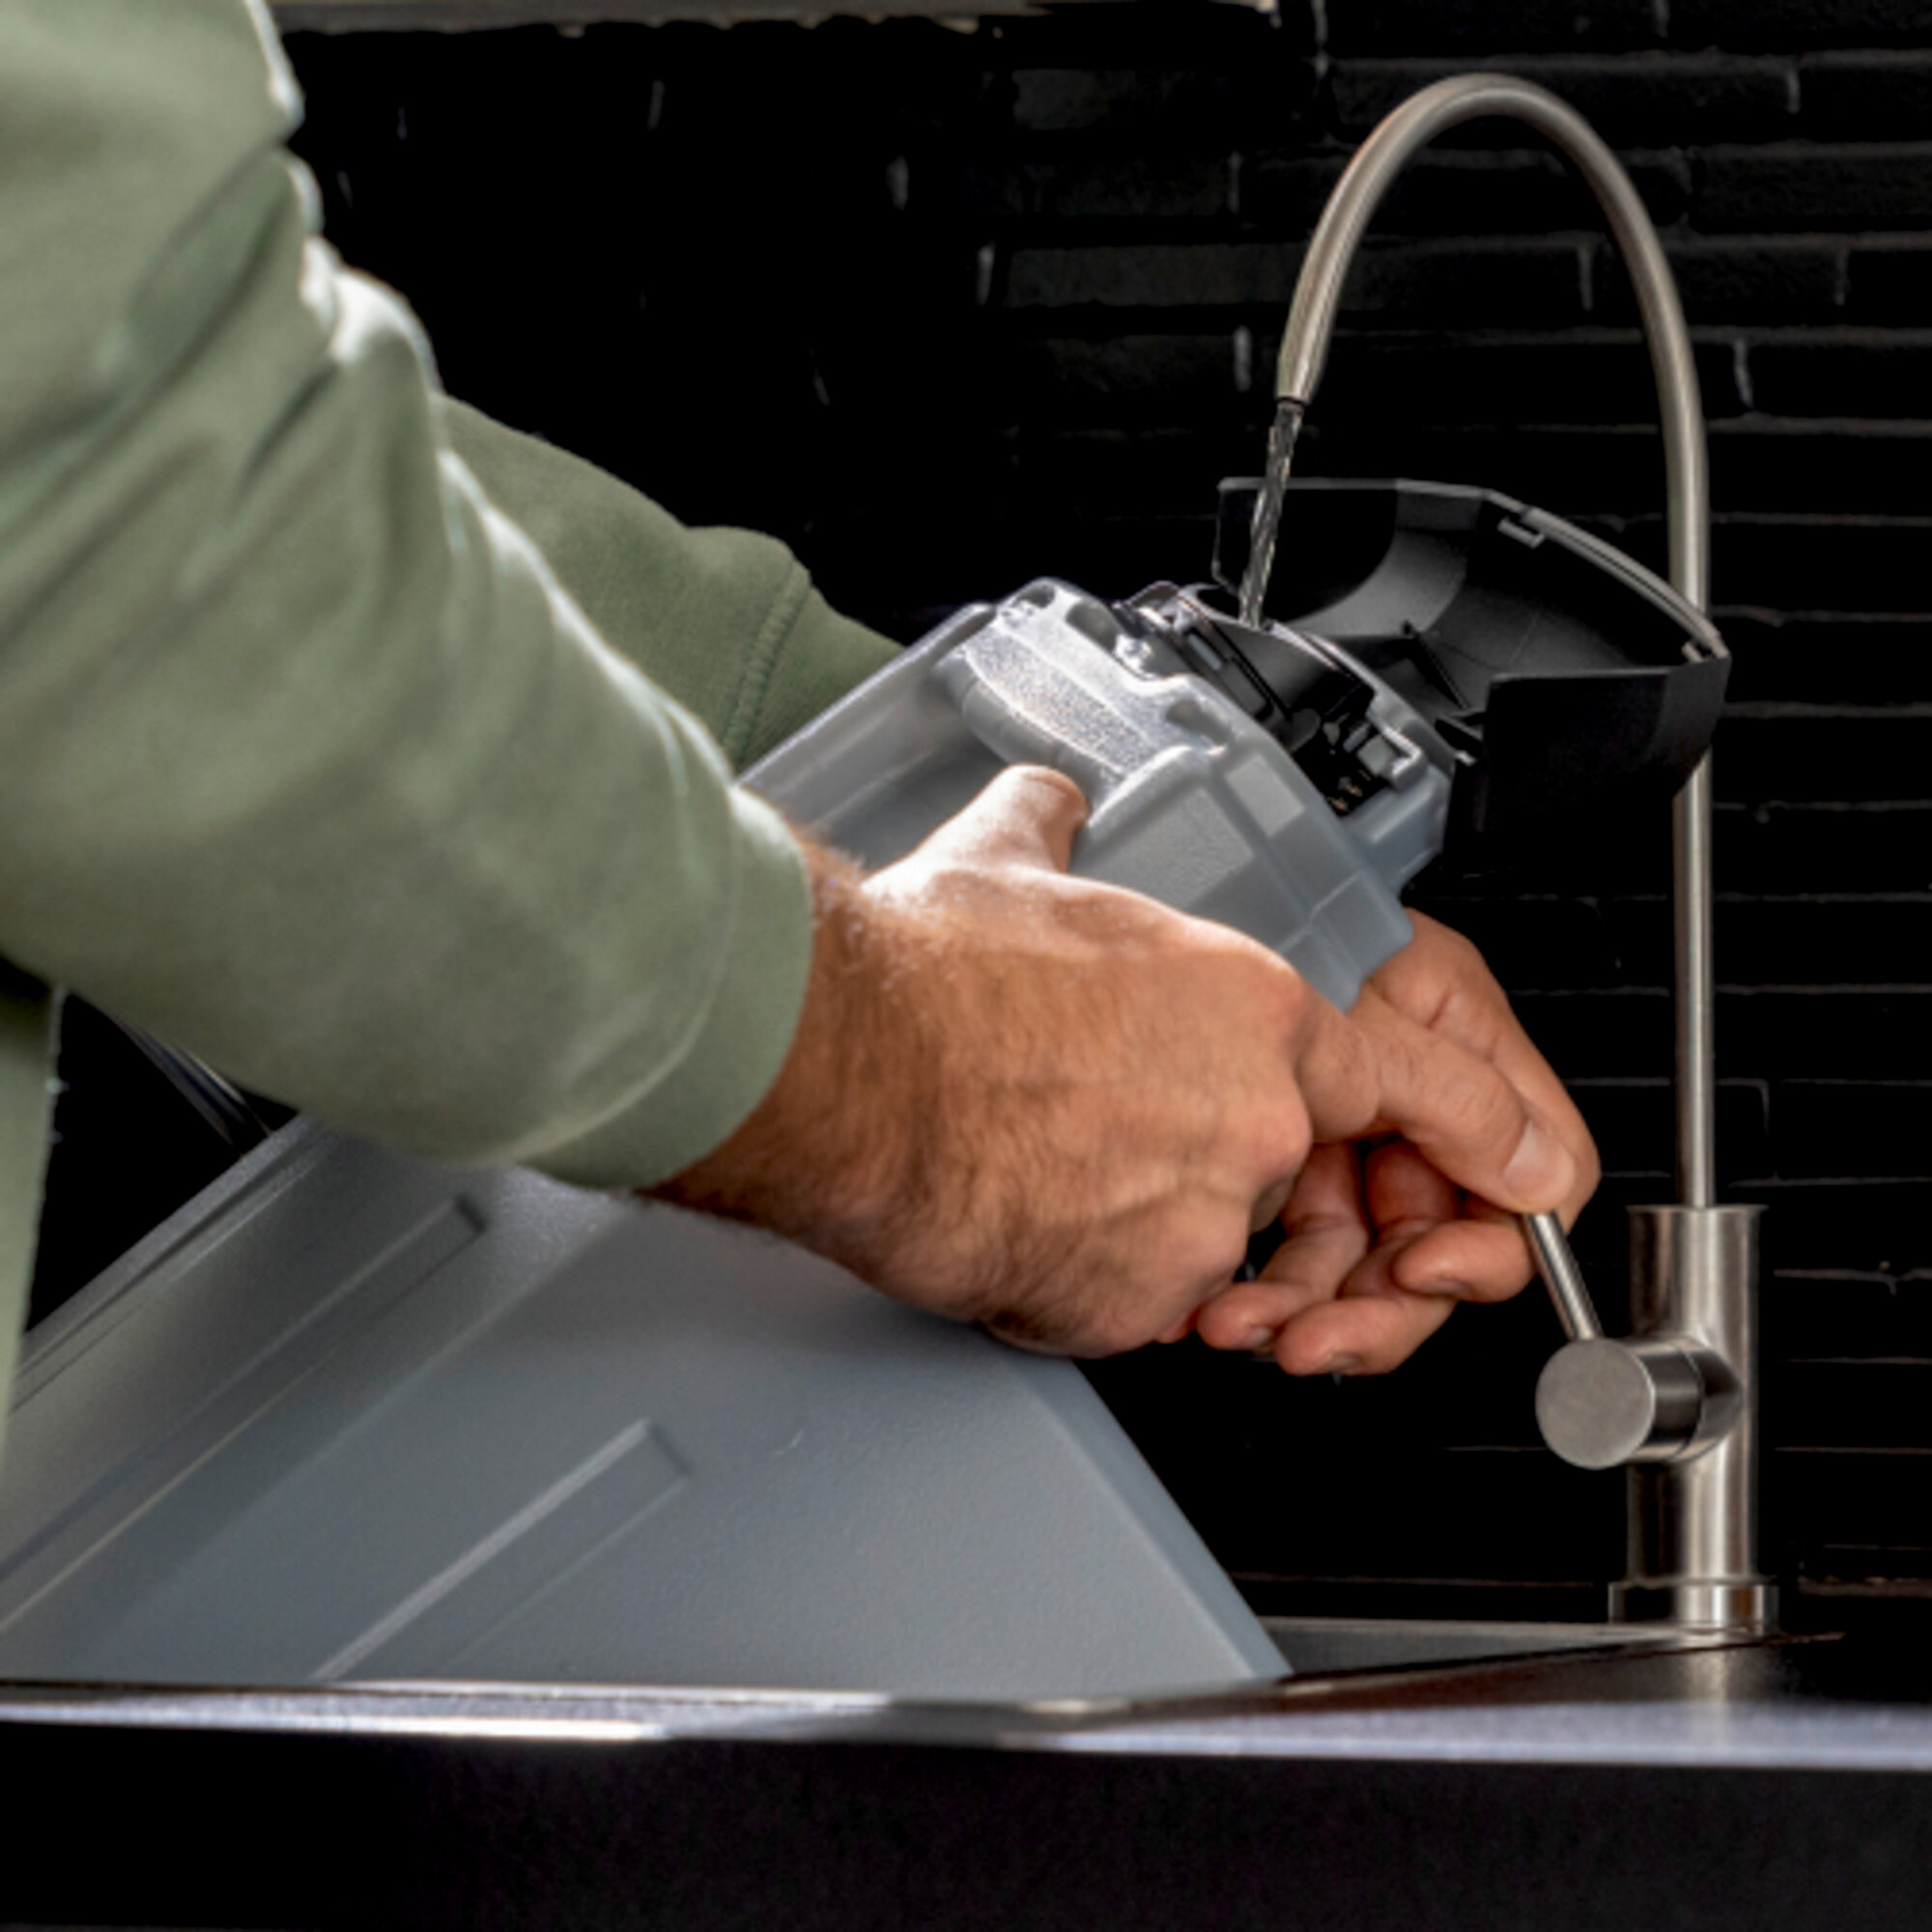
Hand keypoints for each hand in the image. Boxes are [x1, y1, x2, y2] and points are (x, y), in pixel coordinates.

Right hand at [657, 772, 1584, 1360]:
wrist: (850, 1066)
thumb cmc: (933, 971)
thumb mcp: (1016, 858)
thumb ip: (1063, 830)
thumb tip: (1052, 803)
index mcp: (1255, 1013)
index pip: (1417, 1081)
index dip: (1484, 1130)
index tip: (1527, 1168)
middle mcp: (1248, 1124)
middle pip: (1283, 1182)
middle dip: (1212, 1177)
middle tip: (1119, 1151)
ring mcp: (1194, 1224)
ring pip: (1200, 1248)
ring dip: (1133, 1225)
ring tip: (1045, 1173)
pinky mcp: (1124, 1305)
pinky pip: (1128, 1308)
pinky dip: (1078, 1279)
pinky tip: (1015, 1216)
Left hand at [1188, 912, 1599, 1374]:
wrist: (1121, 908)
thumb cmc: (1240, 914)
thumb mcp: (1364, 1009)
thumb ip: (1459, 1097)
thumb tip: (1541, 1182)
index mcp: (1452, 1035)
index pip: (1530, 1170)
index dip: (1489, 1243)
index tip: (1424, 1273)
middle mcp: (1398, 1089)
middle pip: (1430, 1238)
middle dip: (1373, 1304)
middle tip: (1314, 1339)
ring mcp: (1330, 1123)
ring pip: (1346, 1256)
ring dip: (1296, 1309)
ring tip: (1236, 1324)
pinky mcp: (1259, 1149)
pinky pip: (1274, 1241)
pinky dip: (1240, 1281)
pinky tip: (1199, 1299)